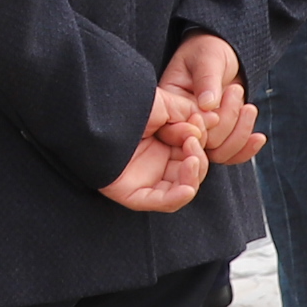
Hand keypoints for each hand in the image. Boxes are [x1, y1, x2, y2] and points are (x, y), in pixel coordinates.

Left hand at [98, 90, 208, 213]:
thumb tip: (211, 123)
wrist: (95, 110)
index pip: (193, 151)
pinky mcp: (132, 193)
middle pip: (191, 172)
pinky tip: (187, 187)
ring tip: (191, 157)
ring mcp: (144, 178)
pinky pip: (160, 202)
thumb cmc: (126, 103)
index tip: (200, 125)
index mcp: (163, 141)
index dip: (201, 142)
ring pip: (180, 189)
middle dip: (199, 158)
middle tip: (192, 141)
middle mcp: (155, 161)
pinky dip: (177, 198)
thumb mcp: (165, 104)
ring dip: (193, 176)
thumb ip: (190, 115)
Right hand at [160, 33, 263, 167]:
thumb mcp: (208, 58)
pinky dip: (246, 148)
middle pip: (200, 145)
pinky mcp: (218, 137)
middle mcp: (181, 123)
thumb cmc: (210, 49)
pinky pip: (230, 154)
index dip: (197, 127)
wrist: (224, 52)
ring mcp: (200, 132)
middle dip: (225, 121)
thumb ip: (207, 78)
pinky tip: (259, 137)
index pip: (174, 131)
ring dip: (239, 132)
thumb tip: (207, 104)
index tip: (213, 106)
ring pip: (217, 153)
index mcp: (169, 104)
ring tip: (248, 106)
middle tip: (235, 90)